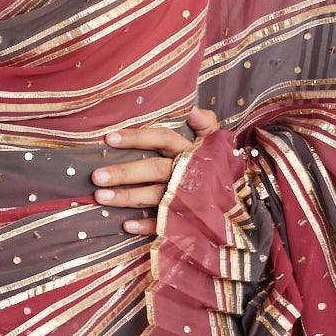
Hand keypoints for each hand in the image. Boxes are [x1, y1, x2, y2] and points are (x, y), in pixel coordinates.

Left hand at [90, 106, 220, 235]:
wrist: (240, 204)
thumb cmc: (216, 167)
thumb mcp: (217, 142)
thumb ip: (206, 124)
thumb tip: (192, 111)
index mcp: (191, 151)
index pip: (163, 138)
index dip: (137, 137)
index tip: (109, 138)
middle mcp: (188, 173)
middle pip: (154, 169)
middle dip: (124, 172)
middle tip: (96, 176)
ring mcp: (187, 198)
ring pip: (155, 196)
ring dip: (128, 197)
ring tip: (100, 197)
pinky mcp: (188, 220)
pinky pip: (165, 223)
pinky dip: (145, 225)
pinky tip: (126, 225)